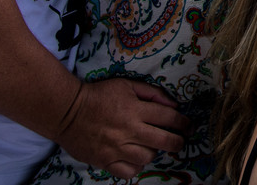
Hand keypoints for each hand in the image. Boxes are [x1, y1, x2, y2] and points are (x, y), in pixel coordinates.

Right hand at [55, 78, 190, 177]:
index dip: (184, 123)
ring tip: (152, 146)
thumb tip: (174, 105)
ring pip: (148, 158)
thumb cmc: (99, 95)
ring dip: (154, 152)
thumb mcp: (127, 85)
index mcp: (135, 109)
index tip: (189, 126)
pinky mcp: (105, 161)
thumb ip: (152, 93)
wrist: (67, 112)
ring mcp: (117, 148)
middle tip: (181, 141)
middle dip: (178, 142)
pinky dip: (136, 167)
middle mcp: (129, 130)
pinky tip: (136, 159)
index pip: (169, 118)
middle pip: (165, 141)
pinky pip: (128, 172)